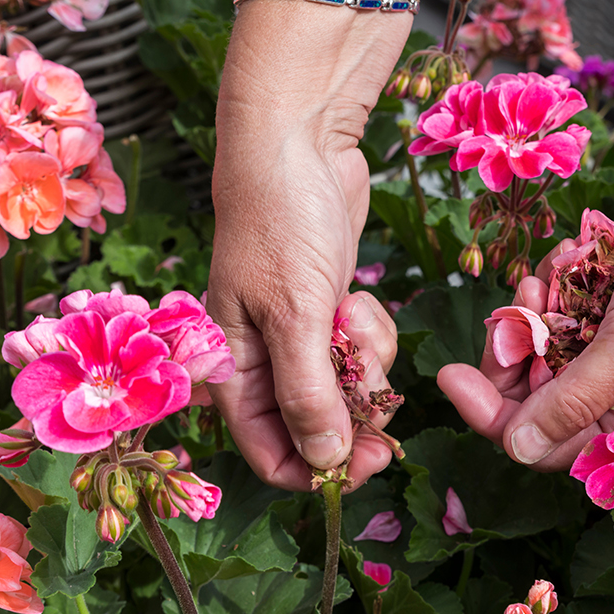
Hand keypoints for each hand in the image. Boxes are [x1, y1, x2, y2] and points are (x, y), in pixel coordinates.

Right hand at [207, 123, 399, 491]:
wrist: (298, 143)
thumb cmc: (279, 222)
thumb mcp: (294, 314)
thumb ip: (307, 394)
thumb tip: (324, 464)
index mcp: (232, 374)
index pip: (272, 456)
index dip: (319, 471)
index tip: (368, 463)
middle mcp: (261, 365)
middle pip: (317, 430)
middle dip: (352, 411)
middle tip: (380, 390)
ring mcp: (298, 339)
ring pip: (346, 392)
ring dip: (365, 365)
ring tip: (354, 314)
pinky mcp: (329, 314)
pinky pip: (360, 353)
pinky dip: (370, 334)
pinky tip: (359, 297)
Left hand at [439, 98, 613, 468]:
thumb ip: (575, 400)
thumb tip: (518, 451)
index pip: (551, 442)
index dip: (498, 418)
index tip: (453, 377)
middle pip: (536, 397)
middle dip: (512, 354)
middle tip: (506, 310)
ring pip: (542, 346)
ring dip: (533, 309)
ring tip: (542, 275)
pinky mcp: (612, 295)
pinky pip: (559, 302)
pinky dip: (555, 278)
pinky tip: (569, 250)